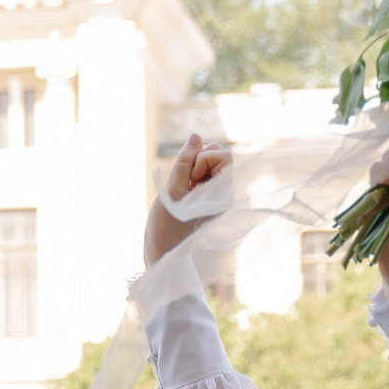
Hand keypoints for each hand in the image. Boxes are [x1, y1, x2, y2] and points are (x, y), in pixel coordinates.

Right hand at [146, 133, 227, 265]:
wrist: (163, 253)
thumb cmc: (166, 226)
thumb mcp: (172, 191)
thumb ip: (184, 162)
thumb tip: (196, 135)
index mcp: (223, 195)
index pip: (223, 155)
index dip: (203, 160)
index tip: (190, 180)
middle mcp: (224, 193)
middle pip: (216, 154)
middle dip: (196, 161)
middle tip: (184, 185)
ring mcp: (215, 194)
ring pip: (206, 161)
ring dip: (190, 168)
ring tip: (181, 189)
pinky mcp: (206, 196)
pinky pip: (200, 172)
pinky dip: (188, 175)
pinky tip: (181, 192)